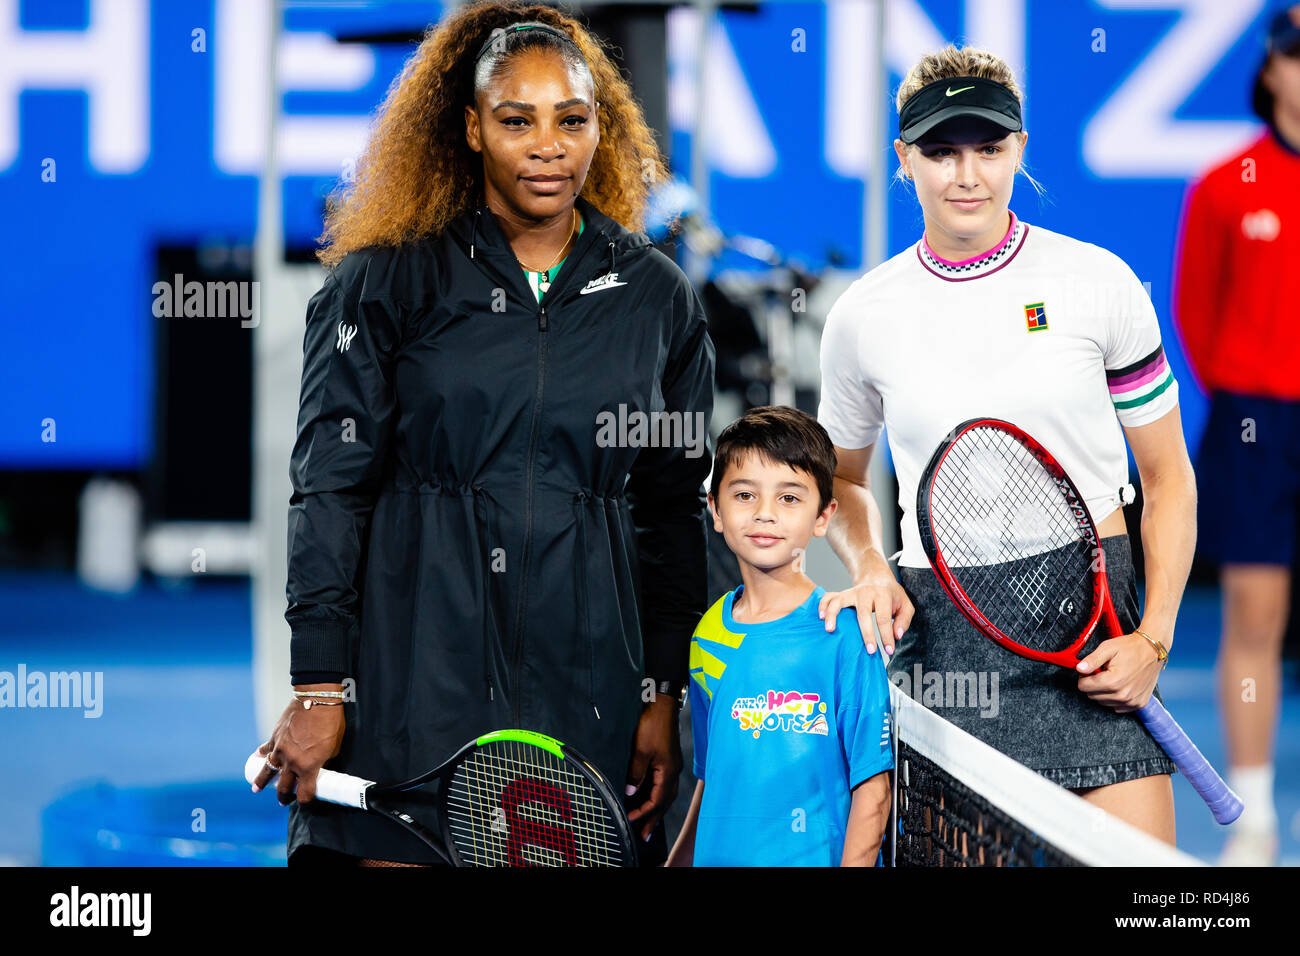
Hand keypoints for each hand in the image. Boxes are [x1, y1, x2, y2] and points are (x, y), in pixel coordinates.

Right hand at [249, 684, 346, 804]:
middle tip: (283, 800)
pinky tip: (257, 757)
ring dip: (261, 781)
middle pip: (284, 787)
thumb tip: (320, 764)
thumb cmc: (330, 722)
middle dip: (284, 796)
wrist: (317, 699)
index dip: (305, 800)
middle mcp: (292, 762)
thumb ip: (324, 759)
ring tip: (256, 789)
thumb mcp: (334, 746)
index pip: (305, 793)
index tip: (305, 801)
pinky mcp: (275, 737)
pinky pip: (265, 749)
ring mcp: (281, 750)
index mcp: (309, 767)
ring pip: (267, 771)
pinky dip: (261, 754)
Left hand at [624, 695, 681, 841]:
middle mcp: (673, 771)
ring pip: (666, 794)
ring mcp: (673, 765)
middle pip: (665, 802)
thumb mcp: (641, 750)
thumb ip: (636, 773)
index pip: (656, 799)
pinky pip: (664, 784)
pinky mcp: (669, 759)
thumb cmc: (653, 724)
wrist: (663, 705)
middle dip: (654, 819)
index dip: (643, 811)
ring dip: (657, 810)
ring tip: (649, 823)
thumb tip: (631, 792)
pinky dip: (657, 796)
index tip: (630, 818)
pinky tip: (651, 798)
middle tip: (645, 835)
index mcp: (668, 772)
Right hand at [818, 550, 913, 655]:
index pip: (883, 618)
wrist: (877, 577)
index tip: (889, 650)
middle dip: (867, 634)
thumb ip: (903, 621)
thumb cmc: (891, 595)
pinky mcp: (841, 594)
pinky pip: (828, 597)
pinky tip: (820, 617)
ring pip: (838, 601)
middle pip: (863, 614)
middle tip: (870, 650)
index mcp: (882, 594)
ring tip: (830, 630)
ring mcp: (851, 593)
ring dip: (832, 615)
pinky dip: (822, 605)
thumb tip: (897, 635)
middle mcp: (865, 592)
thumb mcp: (905, 605)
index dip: (887, 635)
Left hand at [1075, 634, 1162, 712]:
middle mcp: (1122, 695)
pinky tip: (1120, 686)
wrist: (1153, 650)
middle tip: (1102, 672)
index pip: (1083, 687)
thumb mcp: (1108, 648)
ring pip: (1103, 702)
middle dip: (1093, 684)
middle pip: (1092, 695)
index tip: (1091, 670)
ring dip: (1103, 692)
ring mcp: (1131, 701)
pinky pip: (1117, 707)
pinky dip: (1114, 698)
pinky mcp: (1139, 704)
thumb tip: (1078, 669)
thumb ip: (1092, 660)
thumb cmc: (1130, 648)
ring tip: (1113, 677)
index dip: (1083, 677)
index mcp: (1113, 681)